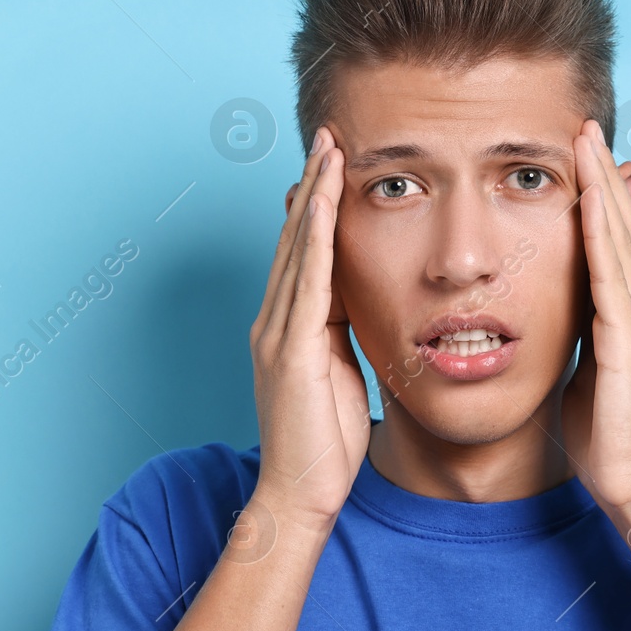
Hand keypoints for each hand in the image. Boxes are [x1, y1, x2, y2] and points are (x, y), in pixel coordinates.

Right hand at [248, 128, 370, 532]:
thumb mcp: (338, 372)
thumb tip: (356, 302)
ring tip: (328, 150)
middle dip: (312, 185)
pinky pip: (307, 281)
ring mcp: (277, 333)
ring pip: (298, 249)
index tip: (331, 164)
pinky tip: (325, 202)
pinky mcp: (290, 350)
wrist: (298, 494)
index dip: (315, 207)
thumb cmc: (323, 443)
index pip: (302, 254)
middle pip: (295, 239)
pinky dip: (316, 237)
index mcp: (287, 327)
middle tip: (326, 136)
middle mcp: (274, 321)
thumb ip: (339, 334)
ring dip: (314, 196)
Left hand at [559, 120, 630, 521]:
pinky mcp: (625, 342)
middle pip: (620, 228)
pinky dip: (600, 232)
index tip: (583, 161)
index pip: (611, 247)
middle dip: (603, 176)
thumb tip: (563, 332)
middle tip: (587, 127)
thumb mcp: (584, 381)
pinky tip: (588, 198)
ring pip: (618, 239)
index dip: (600, 201)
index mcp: (621, 321)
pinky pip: (610, 275)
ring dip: (601, 186)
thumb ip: (578, 349)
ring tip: (586, 139)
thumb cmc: (607, 444)